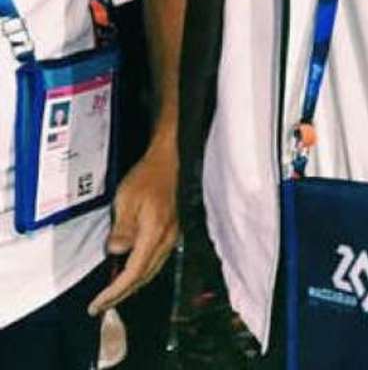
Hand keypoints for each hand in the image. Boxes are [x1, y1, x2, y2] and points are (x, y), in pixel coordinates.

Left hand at [88, 141, 179, 314]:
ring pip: (152, 271)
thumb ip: (122, 228)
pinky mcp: (170, 232)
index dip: (115, 291)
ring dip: (132, 286)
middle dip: (122, 294)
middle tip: (100, 306)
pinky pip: (156, 261)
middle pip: (145, 276)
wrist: (168, 161)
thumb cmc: (146, 177)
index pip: (134, 271)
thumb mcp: (127, 199)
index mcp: (155, 232)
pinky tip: (131, 273)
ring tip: (112, 295)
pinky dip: (141, 273)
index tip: (97, 303)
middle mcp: (166, 238)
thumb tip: (116, 252)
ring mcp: (171, 236)